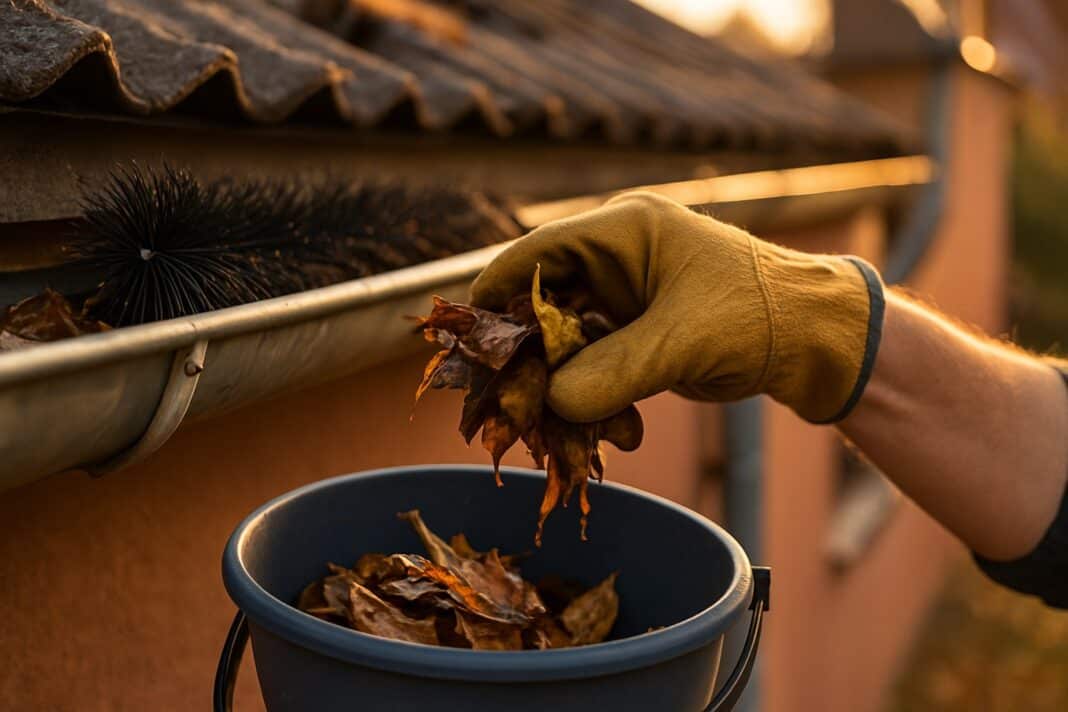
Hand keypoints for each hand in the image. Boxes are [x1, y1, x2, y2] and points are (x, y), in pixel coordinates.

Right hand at [471, 191, 884, 422]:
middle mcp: (617, 259)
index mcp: (624, 231)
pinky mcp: (637, 336)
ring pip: (564, 342)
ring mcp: (626, 298)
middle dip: (527, 353)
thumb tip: (549, 402)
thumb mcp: (682, 341)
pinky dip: (594, 399)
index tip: (468, 338)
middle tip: (507, 399)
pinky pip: (593, 367)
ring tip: (565, 427)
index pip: (537, 252)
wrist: (814, 342)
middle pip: (541, 301)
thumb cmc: (757, 317)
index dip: (497, 292)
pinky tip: (618, 431)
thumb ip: (612, 371)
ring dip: (562, 386)